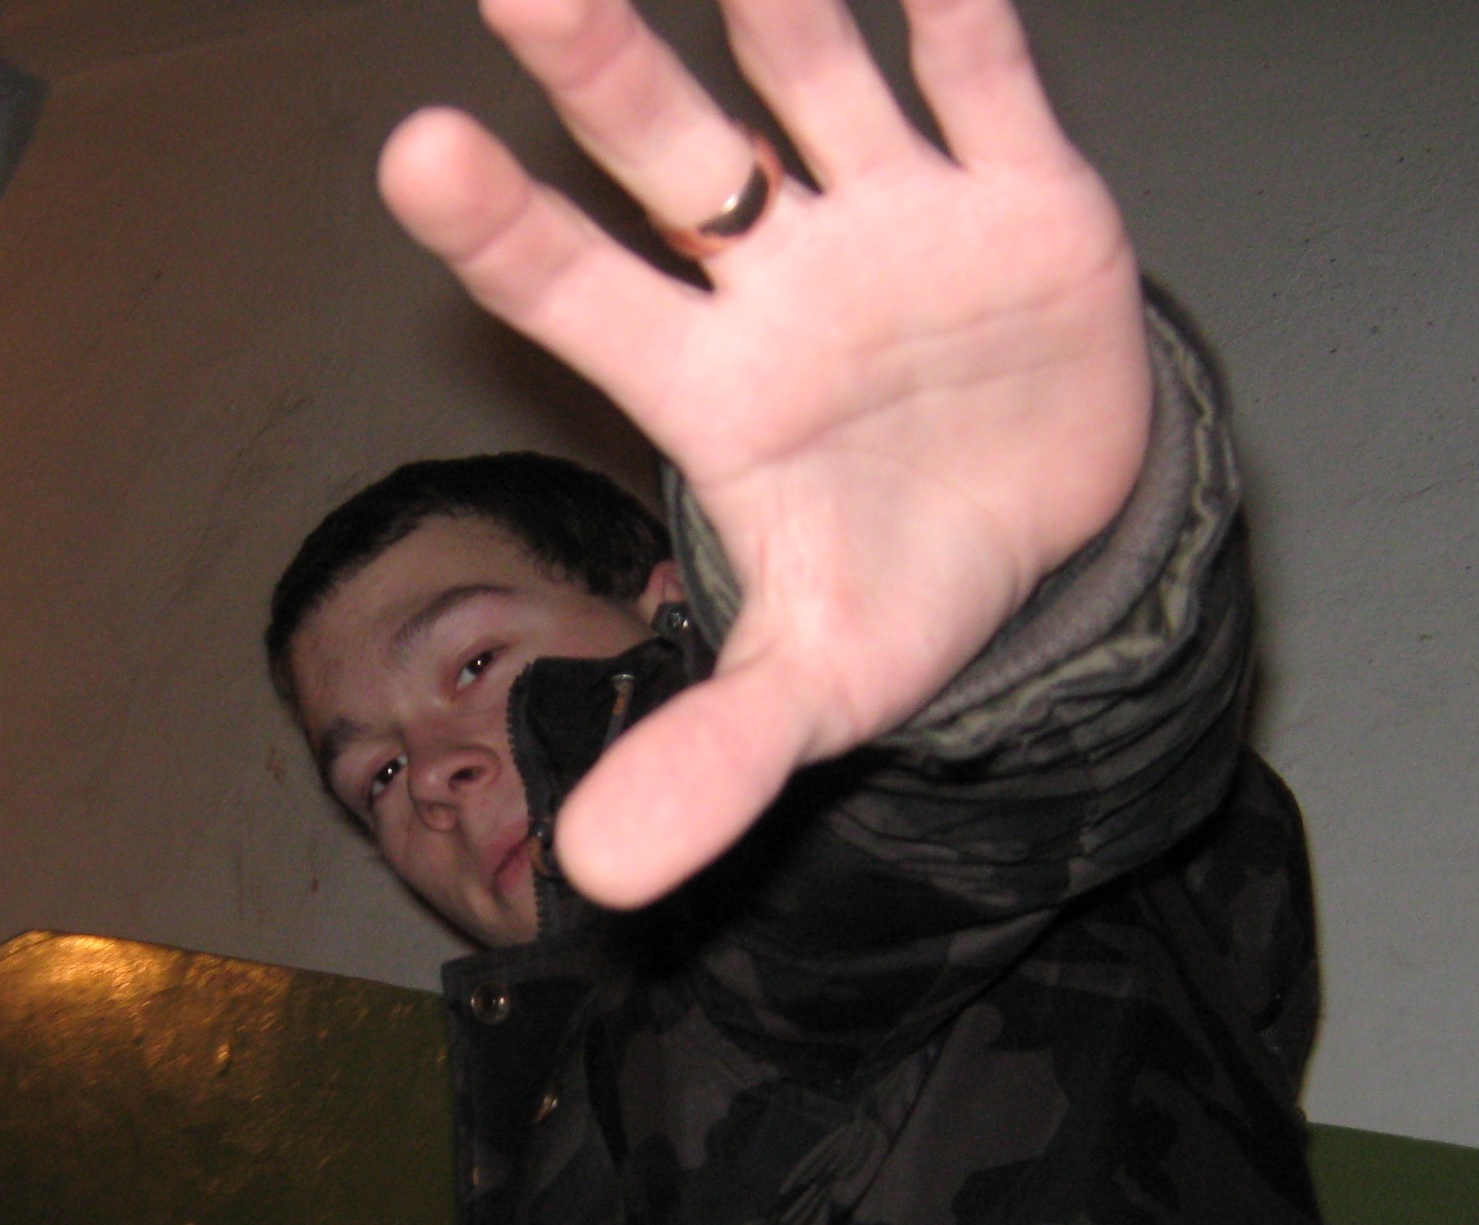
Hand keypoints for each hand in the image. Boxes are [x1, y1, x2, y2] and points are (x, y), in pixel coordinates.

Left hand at [378, 0, 1151, 908]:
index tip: (417, 155)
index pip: (582, 296)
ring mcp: (894, 216)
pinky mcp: (1020, 186)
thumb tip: (597, 883)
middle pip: (674, 158)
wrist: (1061, 530)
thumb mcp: (816, 687)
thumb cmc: (902, 588)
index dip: (507, 233)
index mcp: (711, 386)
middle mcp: (777, 277)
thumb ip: (712, 760)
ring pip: (812, 81)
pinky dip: (960, 9)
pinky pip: (985, 73)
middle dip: (603, 66)